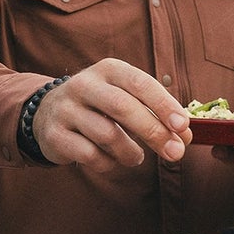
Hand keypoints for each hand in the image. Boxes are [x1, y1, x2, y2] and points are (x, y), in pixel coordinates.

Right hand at [30, 58, 190, 167]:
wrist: (48, 113)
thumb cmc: (100, 107)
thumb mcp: (126, 99)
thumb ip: (155, 115)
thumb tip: (185, 136)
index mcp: (108, 70)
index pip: (139, 83)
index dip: (163, 105)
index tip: (182, 126)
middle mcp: (84, 84)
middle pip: (123, 107)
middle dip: (154, 132)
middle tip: (175, 153)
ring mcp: (66, 109)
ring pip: (107, 135)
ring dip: (130, 153)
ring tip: (135, 156)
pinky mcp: (55, 134)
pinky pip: (90, 155)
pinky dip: (109, 164)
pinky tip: (110, 160)